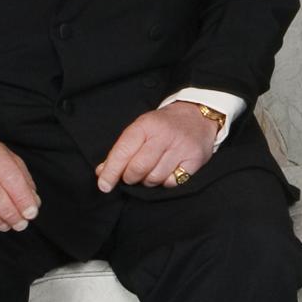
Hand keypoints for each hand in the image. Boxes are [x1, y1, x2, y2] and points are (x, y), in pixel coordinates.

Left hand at [96, 104, 217, 191]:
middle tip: (131, 176)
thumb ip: (122, 150)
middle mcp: (164, 135)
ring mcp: (181, 147)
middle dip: (130, 177)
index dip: (111, 171)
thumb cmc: (164, 126)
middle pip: (138, 168)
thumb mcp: (141, 129)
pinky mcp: (195, 159)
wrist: (199, 116)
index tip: (104, 185)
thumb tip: (102, 173)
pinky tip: (167, 171)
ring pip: (155, 178)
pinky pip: (173, 182)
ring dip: (148, 181)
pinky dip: (166, 182)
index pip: (123, 151)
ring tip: (150, 171)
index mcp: (146, 125)